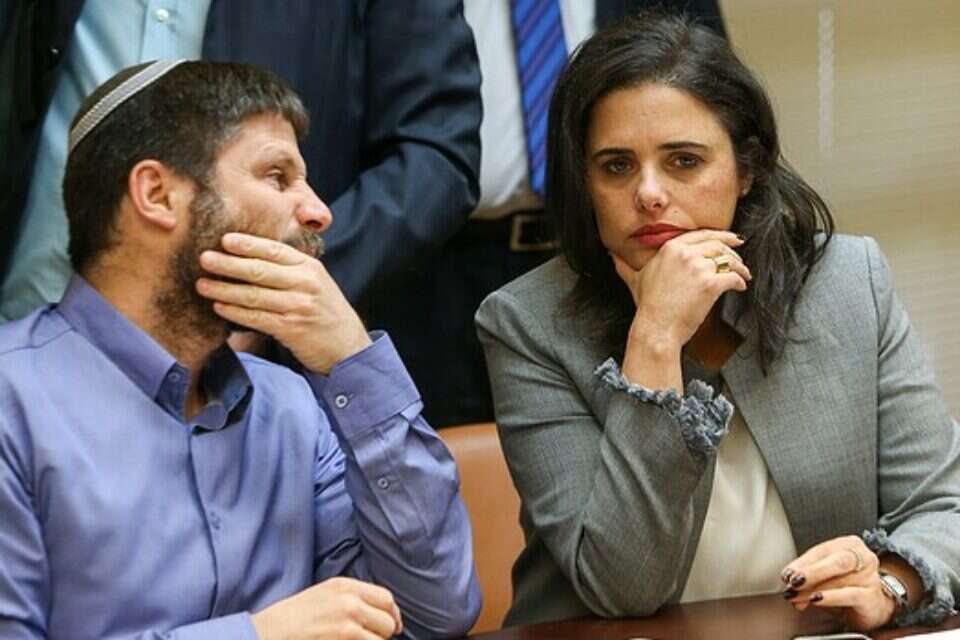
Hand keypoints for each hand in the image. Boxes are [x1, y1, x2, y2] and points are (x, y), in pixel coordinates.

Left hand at [196, 232, 370, 373]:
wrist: (348, 347)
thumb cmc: (326, 313)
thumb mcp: (316, 283)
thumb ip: (291, 270)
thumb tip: (251, 258)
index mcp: (310, 267)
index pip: (274, 251)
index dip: (248, 244)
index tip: (224, 240)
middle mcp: (306, 284)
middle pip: (260, 270)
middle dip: (228, 264)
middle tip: (204, 259)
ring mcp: (299, 306)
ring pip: (254, 295)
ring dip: (224, 289)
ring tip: (202, 284)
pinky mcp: (292, 329)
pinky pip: (257, 318)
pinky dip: (235, 312)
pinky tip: (219, 307)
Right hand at [251, 577, 402, 639]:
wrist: (270, 632)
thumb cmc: (293, 618)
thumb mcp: (324, 594)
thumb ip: (351, 597)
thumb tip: (378, 612)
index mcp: (346, 586)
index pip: (386, 599)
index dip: (393, 615)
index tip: (393, 627)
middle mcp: (350, 601)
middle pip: (388, 621)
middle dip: (384, 634)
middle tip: (372, 639)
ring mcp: (348, 623)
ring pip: (381, 639)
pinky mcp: (345, 639)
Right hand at [613, 229, 749, 348]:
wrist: (656, 328)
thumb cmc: (647, 307)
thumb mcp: (635, 280)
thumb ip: (625, 265)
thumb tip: (611, 255)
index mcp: (670, 248)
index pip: (702, 235)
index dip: (720, 236)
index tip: (730, 239)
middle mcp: (685, 253)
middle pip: (718, 245)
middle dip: (733, 251)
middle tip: (740, 258)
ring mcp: (698, 268)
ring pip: (728, 260)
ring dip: (740, 267)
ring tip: (744, 274)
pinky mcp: (711, 284)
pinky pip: (733, 277)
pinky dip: (740, 282)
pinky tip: (740, 287)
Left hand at [781, 535, 895, 630]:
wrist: (870, 607)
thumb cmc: (845, 586)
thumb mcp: (824, 577)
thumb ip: (807, 576)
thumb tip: (788, 582)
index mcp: (849, 544)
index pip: (823, 550)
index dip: (803, 563)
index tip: (786, 574)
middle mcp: (863, 557)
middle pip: (837, 561)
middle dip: (811, 571)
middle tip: (792, 581)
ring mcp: (870, 577)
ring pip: (839, 580)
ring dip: (813, 590)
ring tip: (797, 597)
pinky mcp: (872, 597)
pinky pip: (850, 595)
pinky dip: (830, 597)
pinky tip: (816, 599)